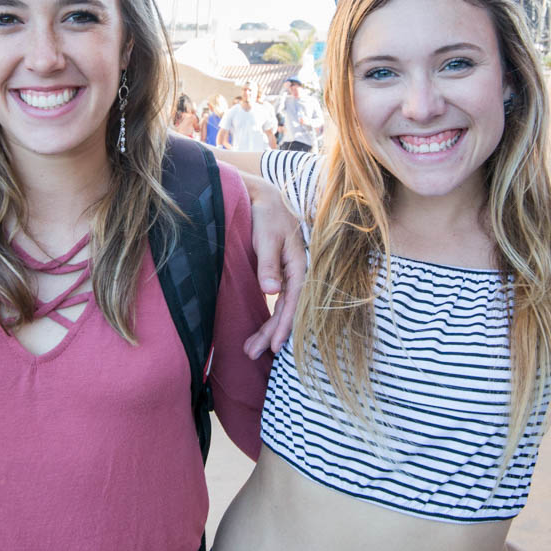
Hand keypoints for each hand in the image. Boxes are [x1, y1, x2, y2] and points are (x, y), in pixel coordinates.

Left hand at [239, 174, 305, 358]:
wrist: (264, 197)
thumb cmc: (267, 214)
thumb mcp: (266, 237)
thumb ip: (268, 264)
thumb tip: (272, 291)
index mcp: (299, 264)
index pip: (293, 302)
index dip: (285, 325)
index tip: (275, 345)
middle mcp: (297, 273)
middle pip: (287, 310)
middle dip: (272, 334)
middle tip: (252, 353)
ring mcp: (289, 274)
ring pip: (282, 308)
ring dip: (268, 329)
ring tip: (251, 349)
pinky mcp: (279, 273)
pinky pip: (279, 302)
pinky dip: (270, 317)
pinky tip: (263, 331)